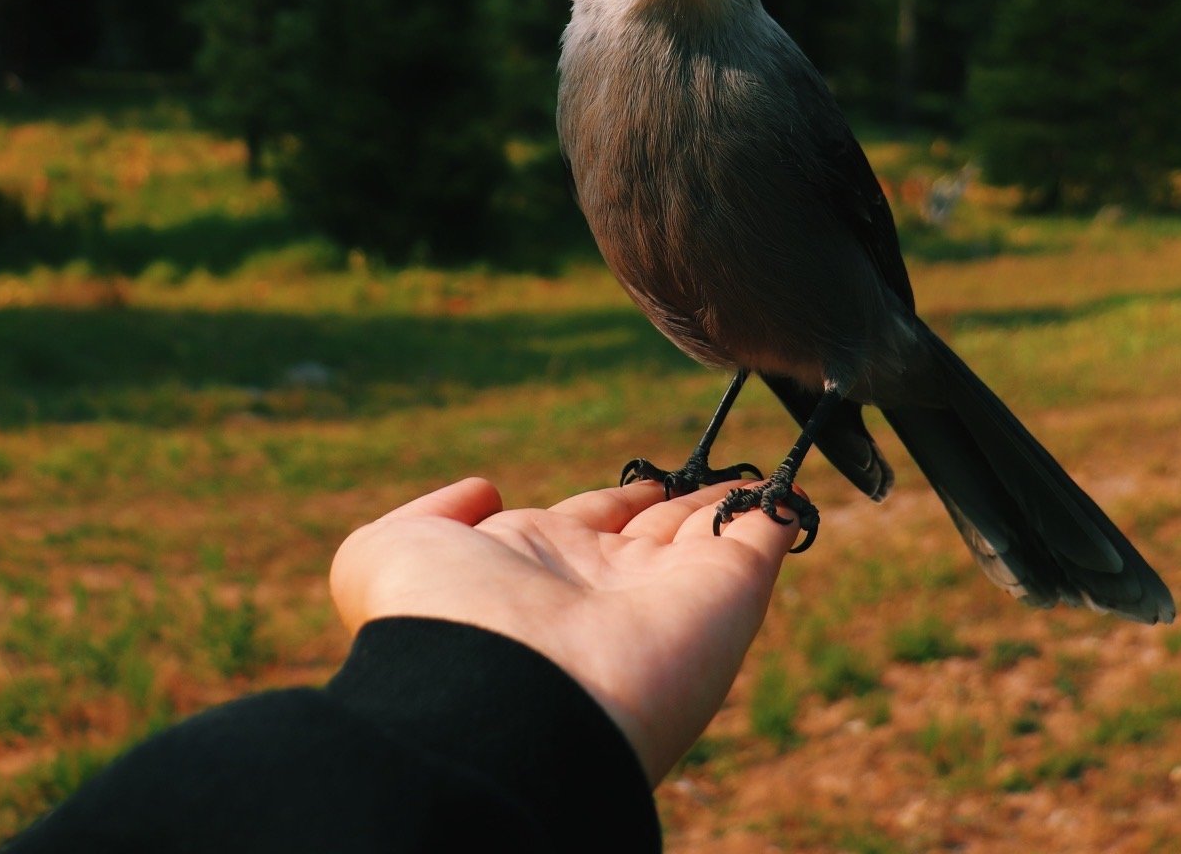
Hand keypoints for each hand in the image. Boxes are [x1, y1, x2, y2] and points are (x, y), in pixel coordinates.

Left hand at [330, 475, 800, 782]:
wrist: (505, 705)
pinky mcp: (728, 593)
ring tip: (759, 475)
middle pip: (656, 534)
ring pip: (711, 536)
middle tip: (710, 475)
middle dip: (680, 506)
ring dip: (732, 505)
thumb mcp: (388, 553)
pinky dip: (781, 514)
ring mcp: (671, 593)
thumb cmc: (439, 627)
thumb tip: (483, 488)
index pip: (589, 527)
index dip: (617, 502)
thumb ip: (431, 513)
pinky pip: (763, 540)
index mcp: (536, 573)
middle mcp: (606, 587)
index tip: (643, 483)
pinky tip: (792, 493)